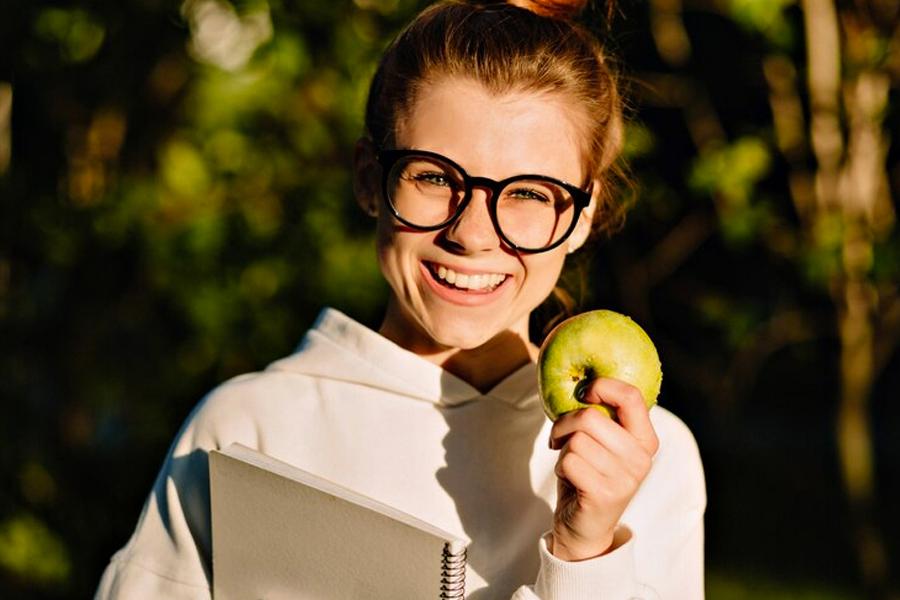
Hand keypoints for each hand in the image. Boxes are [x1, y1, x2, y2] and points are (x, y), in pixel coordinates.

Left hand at [548, 377, 658, 560]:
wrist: (585, 529)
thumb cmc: (589, 476)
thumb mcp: (602, 444)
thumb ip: (601, 417)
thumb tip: (581, 382)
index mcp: (645, 441)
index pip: (631, 396)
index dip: (602, 386)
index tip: (584, 392)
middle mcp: (641, 459)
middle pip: (591, 417)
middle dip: (565, 424)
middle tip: (559, 438)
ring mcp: (625, 478)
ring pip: (576, 440)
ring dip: (562, 450)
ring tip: (571, 465)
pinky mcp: (605, 494)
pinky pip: (568, 461)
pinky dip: (560, 468)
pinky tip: (571, 480)